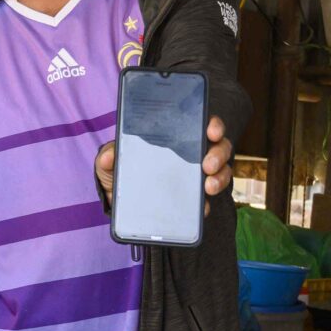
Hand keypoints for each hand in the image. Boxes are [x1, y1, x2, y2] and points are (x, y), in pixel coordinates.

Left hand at [94, 118, 233, 198]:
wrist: (119, 201)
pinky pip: (208, 200)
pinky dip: (207, 204)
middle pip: (219, 146)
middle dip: (218, 153)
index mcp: (175, 136)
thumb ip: (108, 156)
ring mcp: (196, 175)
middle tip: (207, 165)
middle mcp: (191, 153)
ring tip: (207, 187)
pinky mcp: (194, 199)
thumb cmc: (120, 171)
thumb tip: (109, 157)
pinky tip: (202, 208)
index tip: (212, 131)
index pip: (201, 122)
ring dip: (220, 177)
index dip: (213, 124)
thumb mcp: (110, 161)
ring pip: (221, 171)